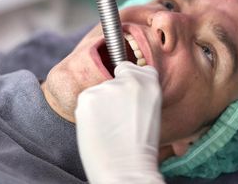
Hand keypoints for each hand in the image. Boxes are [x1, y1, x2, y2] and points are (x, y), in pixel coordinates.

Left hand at [75, 61, 164, 183]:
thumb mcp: (150, 112)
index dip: (127, 81)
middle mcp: (128, 80)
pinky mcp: (87, 97)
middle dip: (112, 97)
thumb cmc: (140, 149)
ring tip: (109, 128)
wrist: (126, 169)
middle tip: (118, 120)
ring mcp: (107, 87)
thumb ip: (138, 94)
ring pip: (98, 92)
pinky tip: (99, 129)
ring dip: (100, 106)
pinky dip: (89, 114)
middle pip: (113, 81)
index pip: (131, 68)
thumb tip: (122, 87)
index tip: (126, 95)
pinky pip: (86, 101)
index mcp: (149, 82)